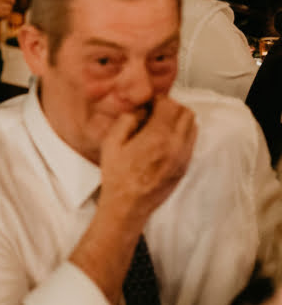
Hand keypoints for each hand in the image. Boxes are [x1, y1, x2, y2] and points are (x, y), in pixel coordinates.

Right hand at [99, 95, 196, 224]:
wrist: (128, 205)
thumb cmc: (117, 175)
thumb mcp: (111, 143)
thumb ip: (127, 120)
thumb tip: (140, 110)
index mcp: (157, 137)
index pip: (170, 104)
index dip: (158, 100)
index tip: (148, 104)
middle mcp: (175, 145)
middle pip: (186, 112)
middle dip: (171, 108)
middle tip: (155, 112)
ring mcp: (183, 157)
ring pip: (192, 126)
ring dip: (178, 120)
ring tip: (160, 126)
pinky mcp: (185, 166)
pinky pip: (191, 142)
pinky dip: (181, 134)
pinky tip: (163, 141)